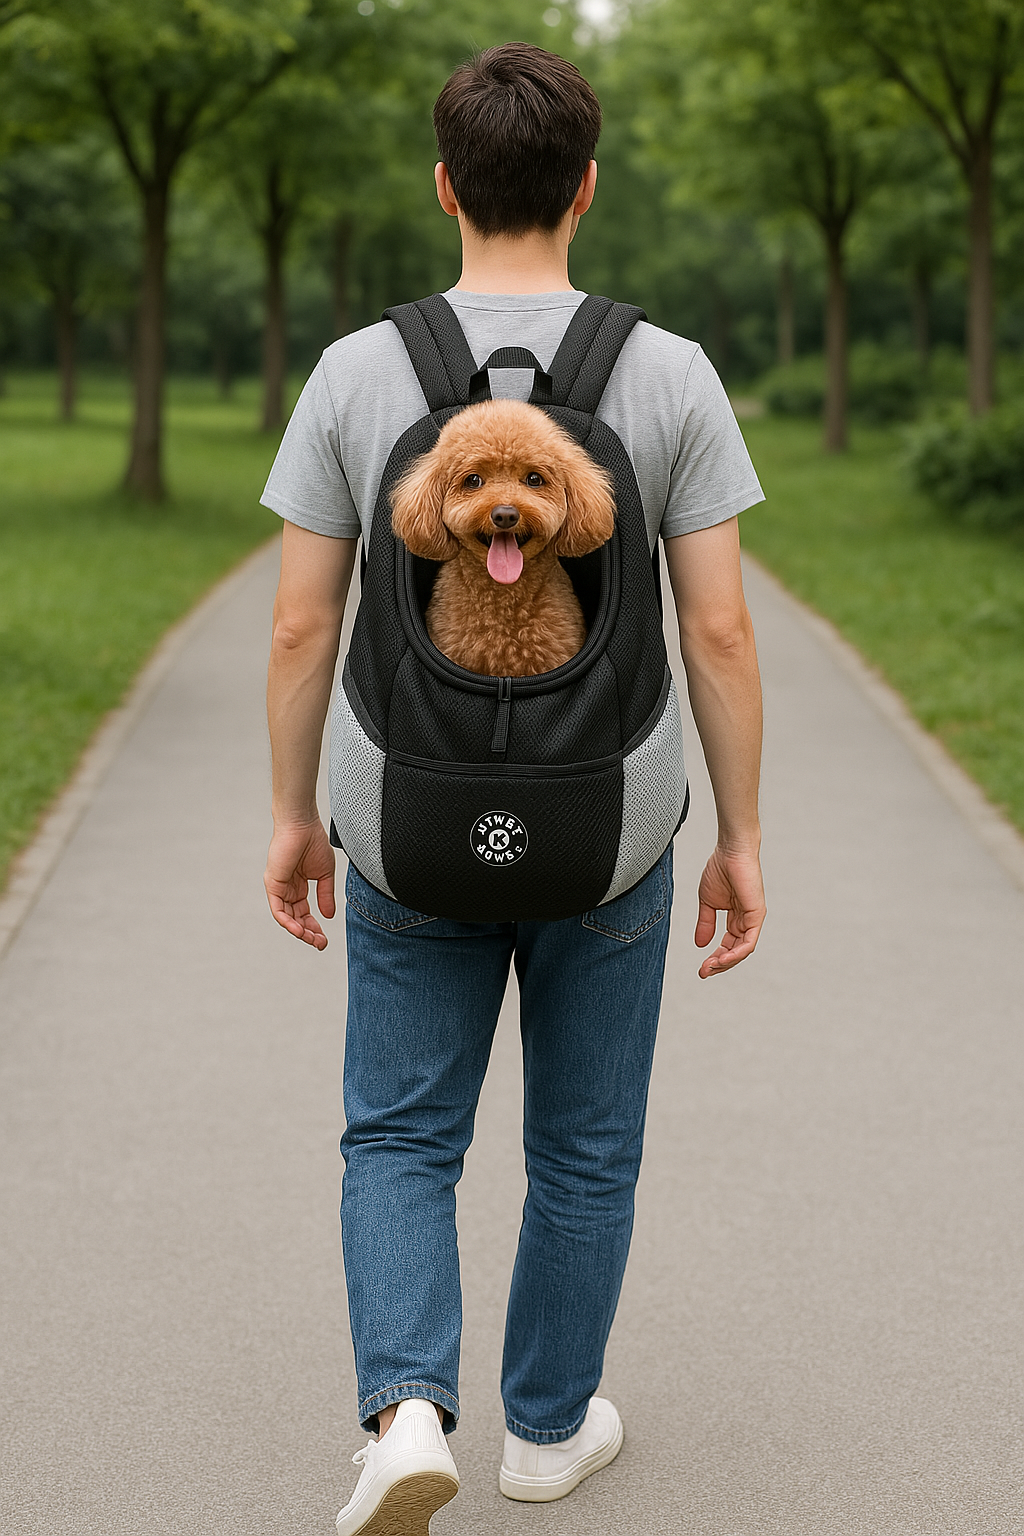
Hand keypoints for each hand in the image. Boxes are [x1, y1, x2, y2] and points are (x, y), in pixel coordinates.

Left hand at [264, 819, 335, 949]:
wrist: (302, 825)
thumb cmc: (313, 842)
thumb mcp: (325, 874)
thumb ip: (326, 895)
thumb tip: (329, 916)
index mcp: (299, 887)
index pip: (305, 913)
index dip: (314, 928)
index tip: (324, 939)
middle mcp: (287, 890)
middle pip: (296, 919)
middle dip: (308, 933)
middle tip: (320, 944)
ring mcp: (279, 888)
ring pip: (286, 918)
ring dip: (299, 931)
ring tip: (312, 939)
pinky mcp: (272, 884)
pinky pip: (278, 909)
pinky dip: (287, 921)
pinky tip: (298, 930)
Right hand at [694, 845, 765, 977]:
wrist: (729, 851)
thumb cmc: (720, 869)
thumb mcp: (707, 902)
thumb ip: (705, 923)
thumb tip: (700, 944)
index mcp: (736, 918)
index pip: (727, 945)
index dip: (714, 957)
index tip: (701, 968)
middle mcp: (746, 921)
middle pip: (735, 951)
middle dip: (719, 964)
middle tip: (703, 973)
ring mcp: (753, 919)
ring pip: (742, 950)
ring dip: (726, 962)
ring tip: (710, 967)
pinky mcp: (757, 914)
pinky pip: (748, 941)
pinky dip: (736, 953)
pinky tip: (722, 958)